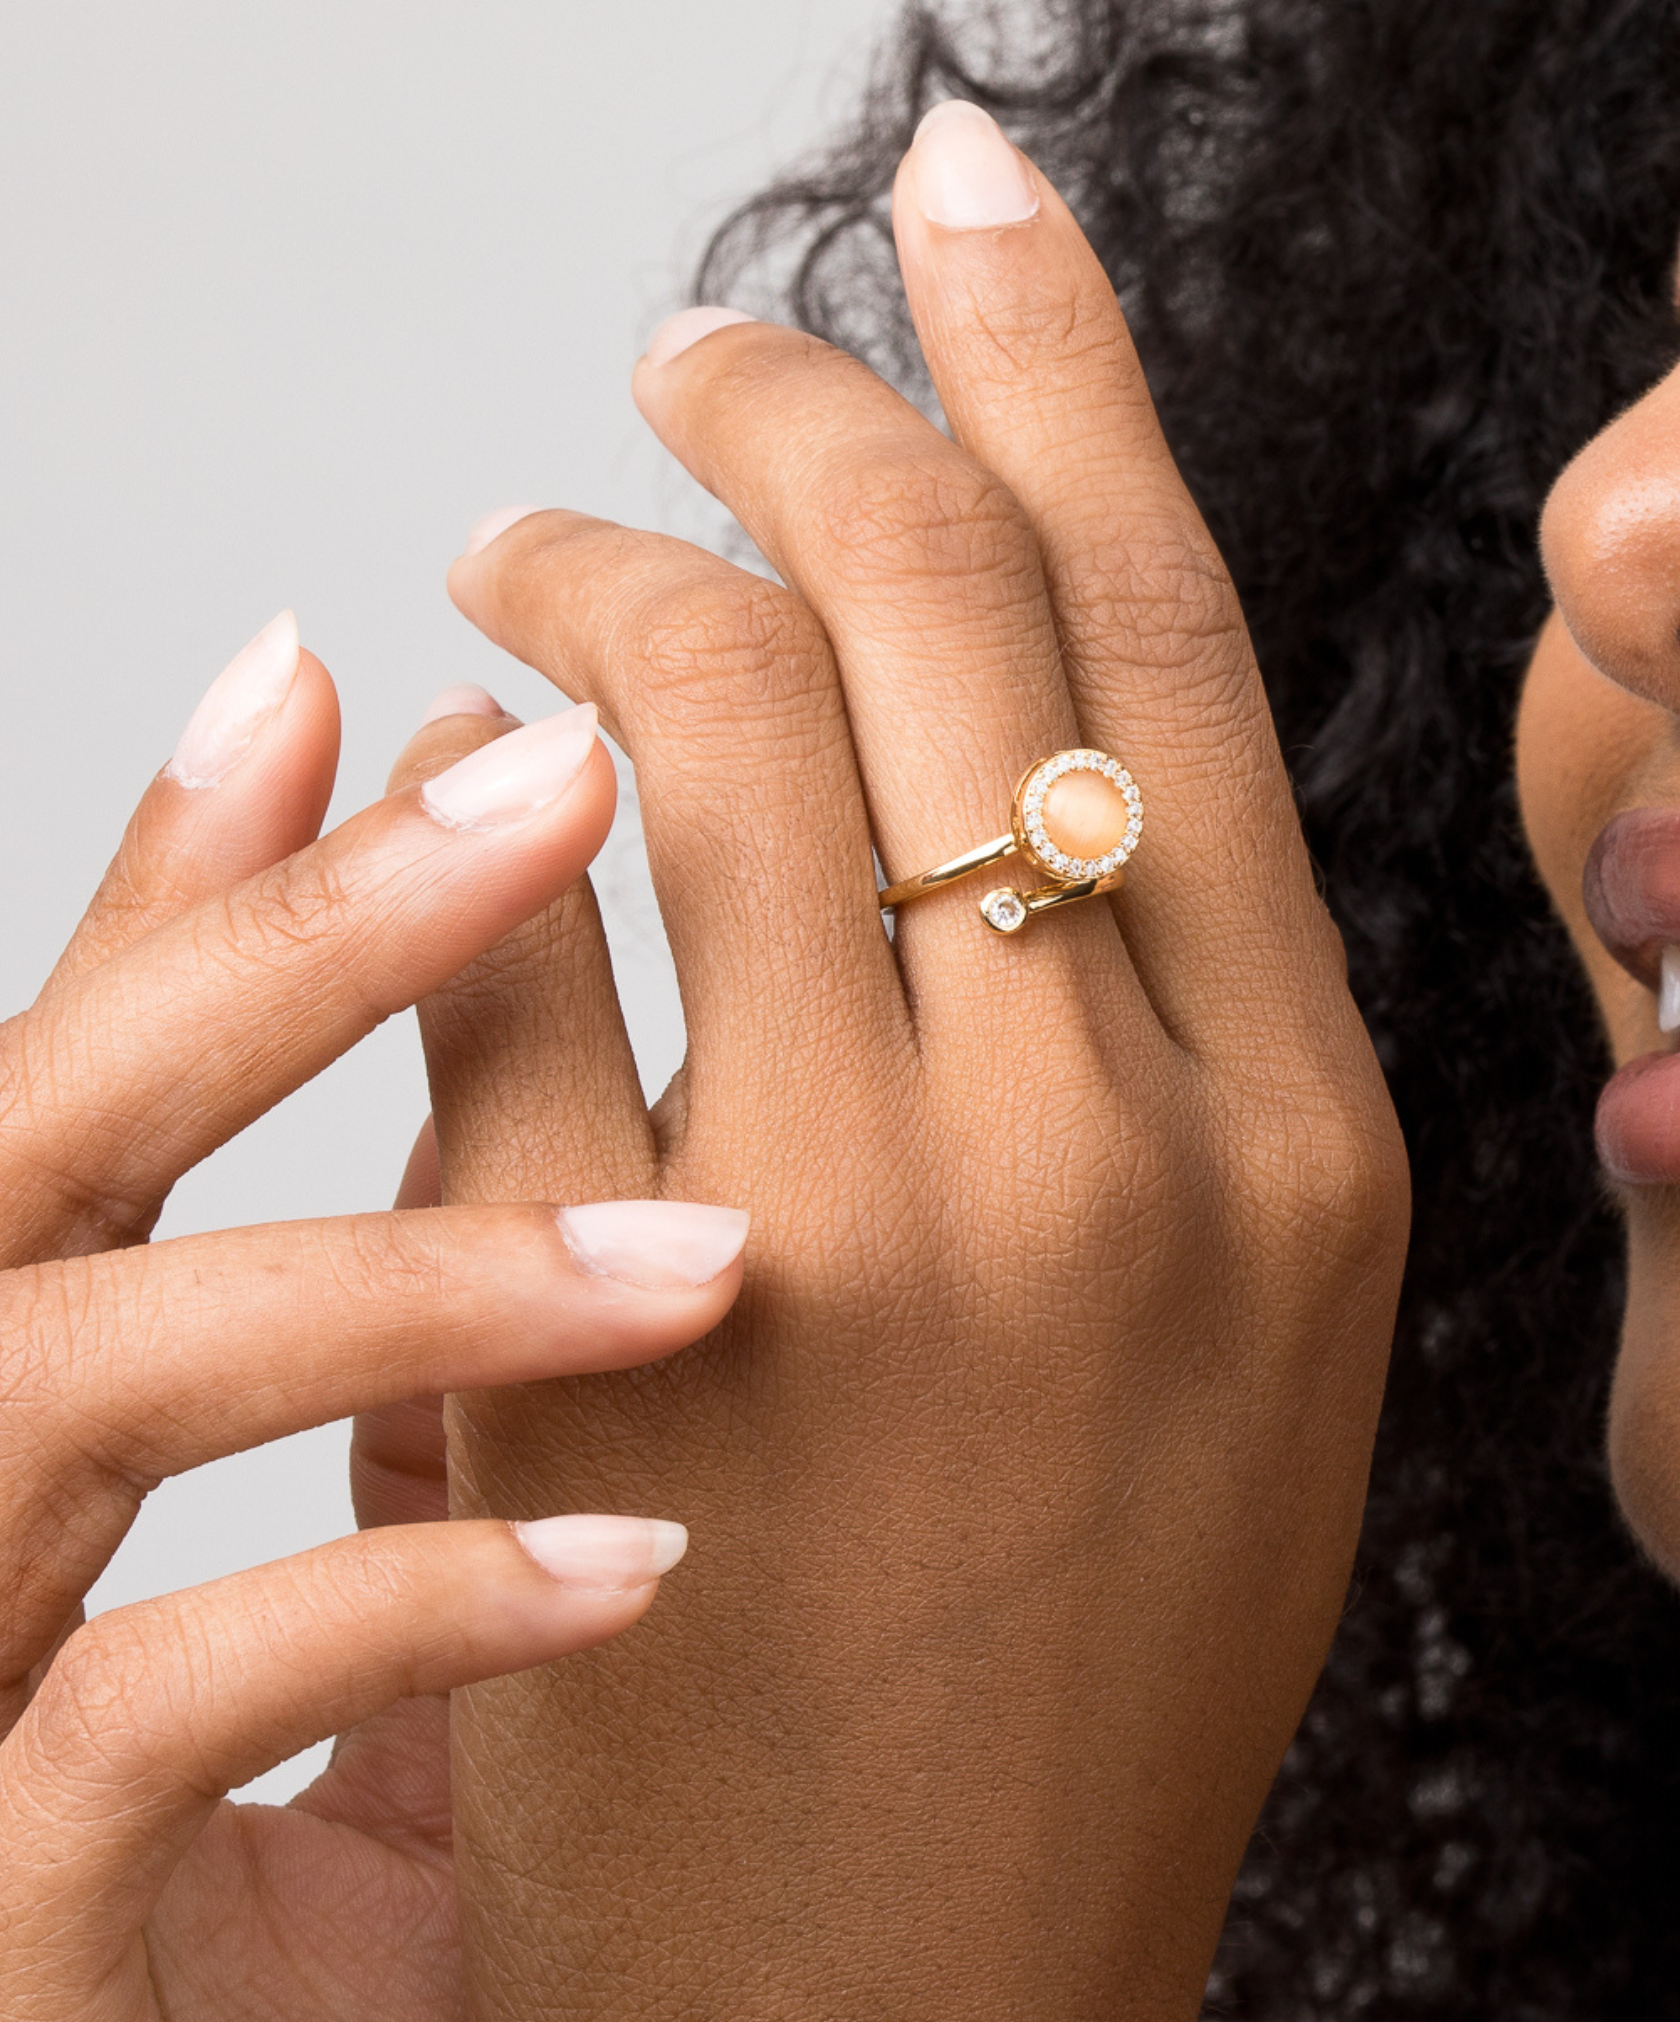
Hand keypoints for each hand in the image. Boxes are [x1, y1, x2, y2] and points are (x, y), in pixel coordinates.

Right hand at [0, 624, 747, 2020]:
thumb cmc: (365, 1835)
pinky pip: (141, 1722)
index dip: (202, 874)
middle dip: (283, 949)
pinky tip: (638, 1557)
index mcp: (22, 1383)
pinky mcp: (6, 1923)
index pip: (85, 1076)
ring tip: (709, 1254)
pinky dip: (397, 1608)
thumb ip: (386, 1297)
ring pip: (64, 1385)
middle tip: (549, 780)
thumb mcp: (369, 1531)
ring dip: (404, 1283)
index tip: (369, 681)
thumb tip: (497, 1005)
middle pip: (29, 1146)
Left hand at [432, 103, 1407, 2019]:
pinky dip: (458, 807)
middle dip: (790, 408)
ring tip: (527, 556)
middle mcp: (1121, 1149)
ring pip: (717, 707)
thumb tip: (988, 711)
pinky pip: (506, 938)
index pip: (1176, 629)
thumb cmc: (1079, 1648)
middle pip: (945, 601)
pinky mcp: (614, 1329)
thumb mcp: (1237, 1332)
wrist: (918, 1987)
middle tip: (689, 360)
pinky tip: (443, 799)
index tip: (966, 205)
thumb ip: (1160, 1028)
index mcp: (1299, 1131)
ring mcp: (874, 1239)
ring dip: (595, 568)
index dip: (1061, 363)